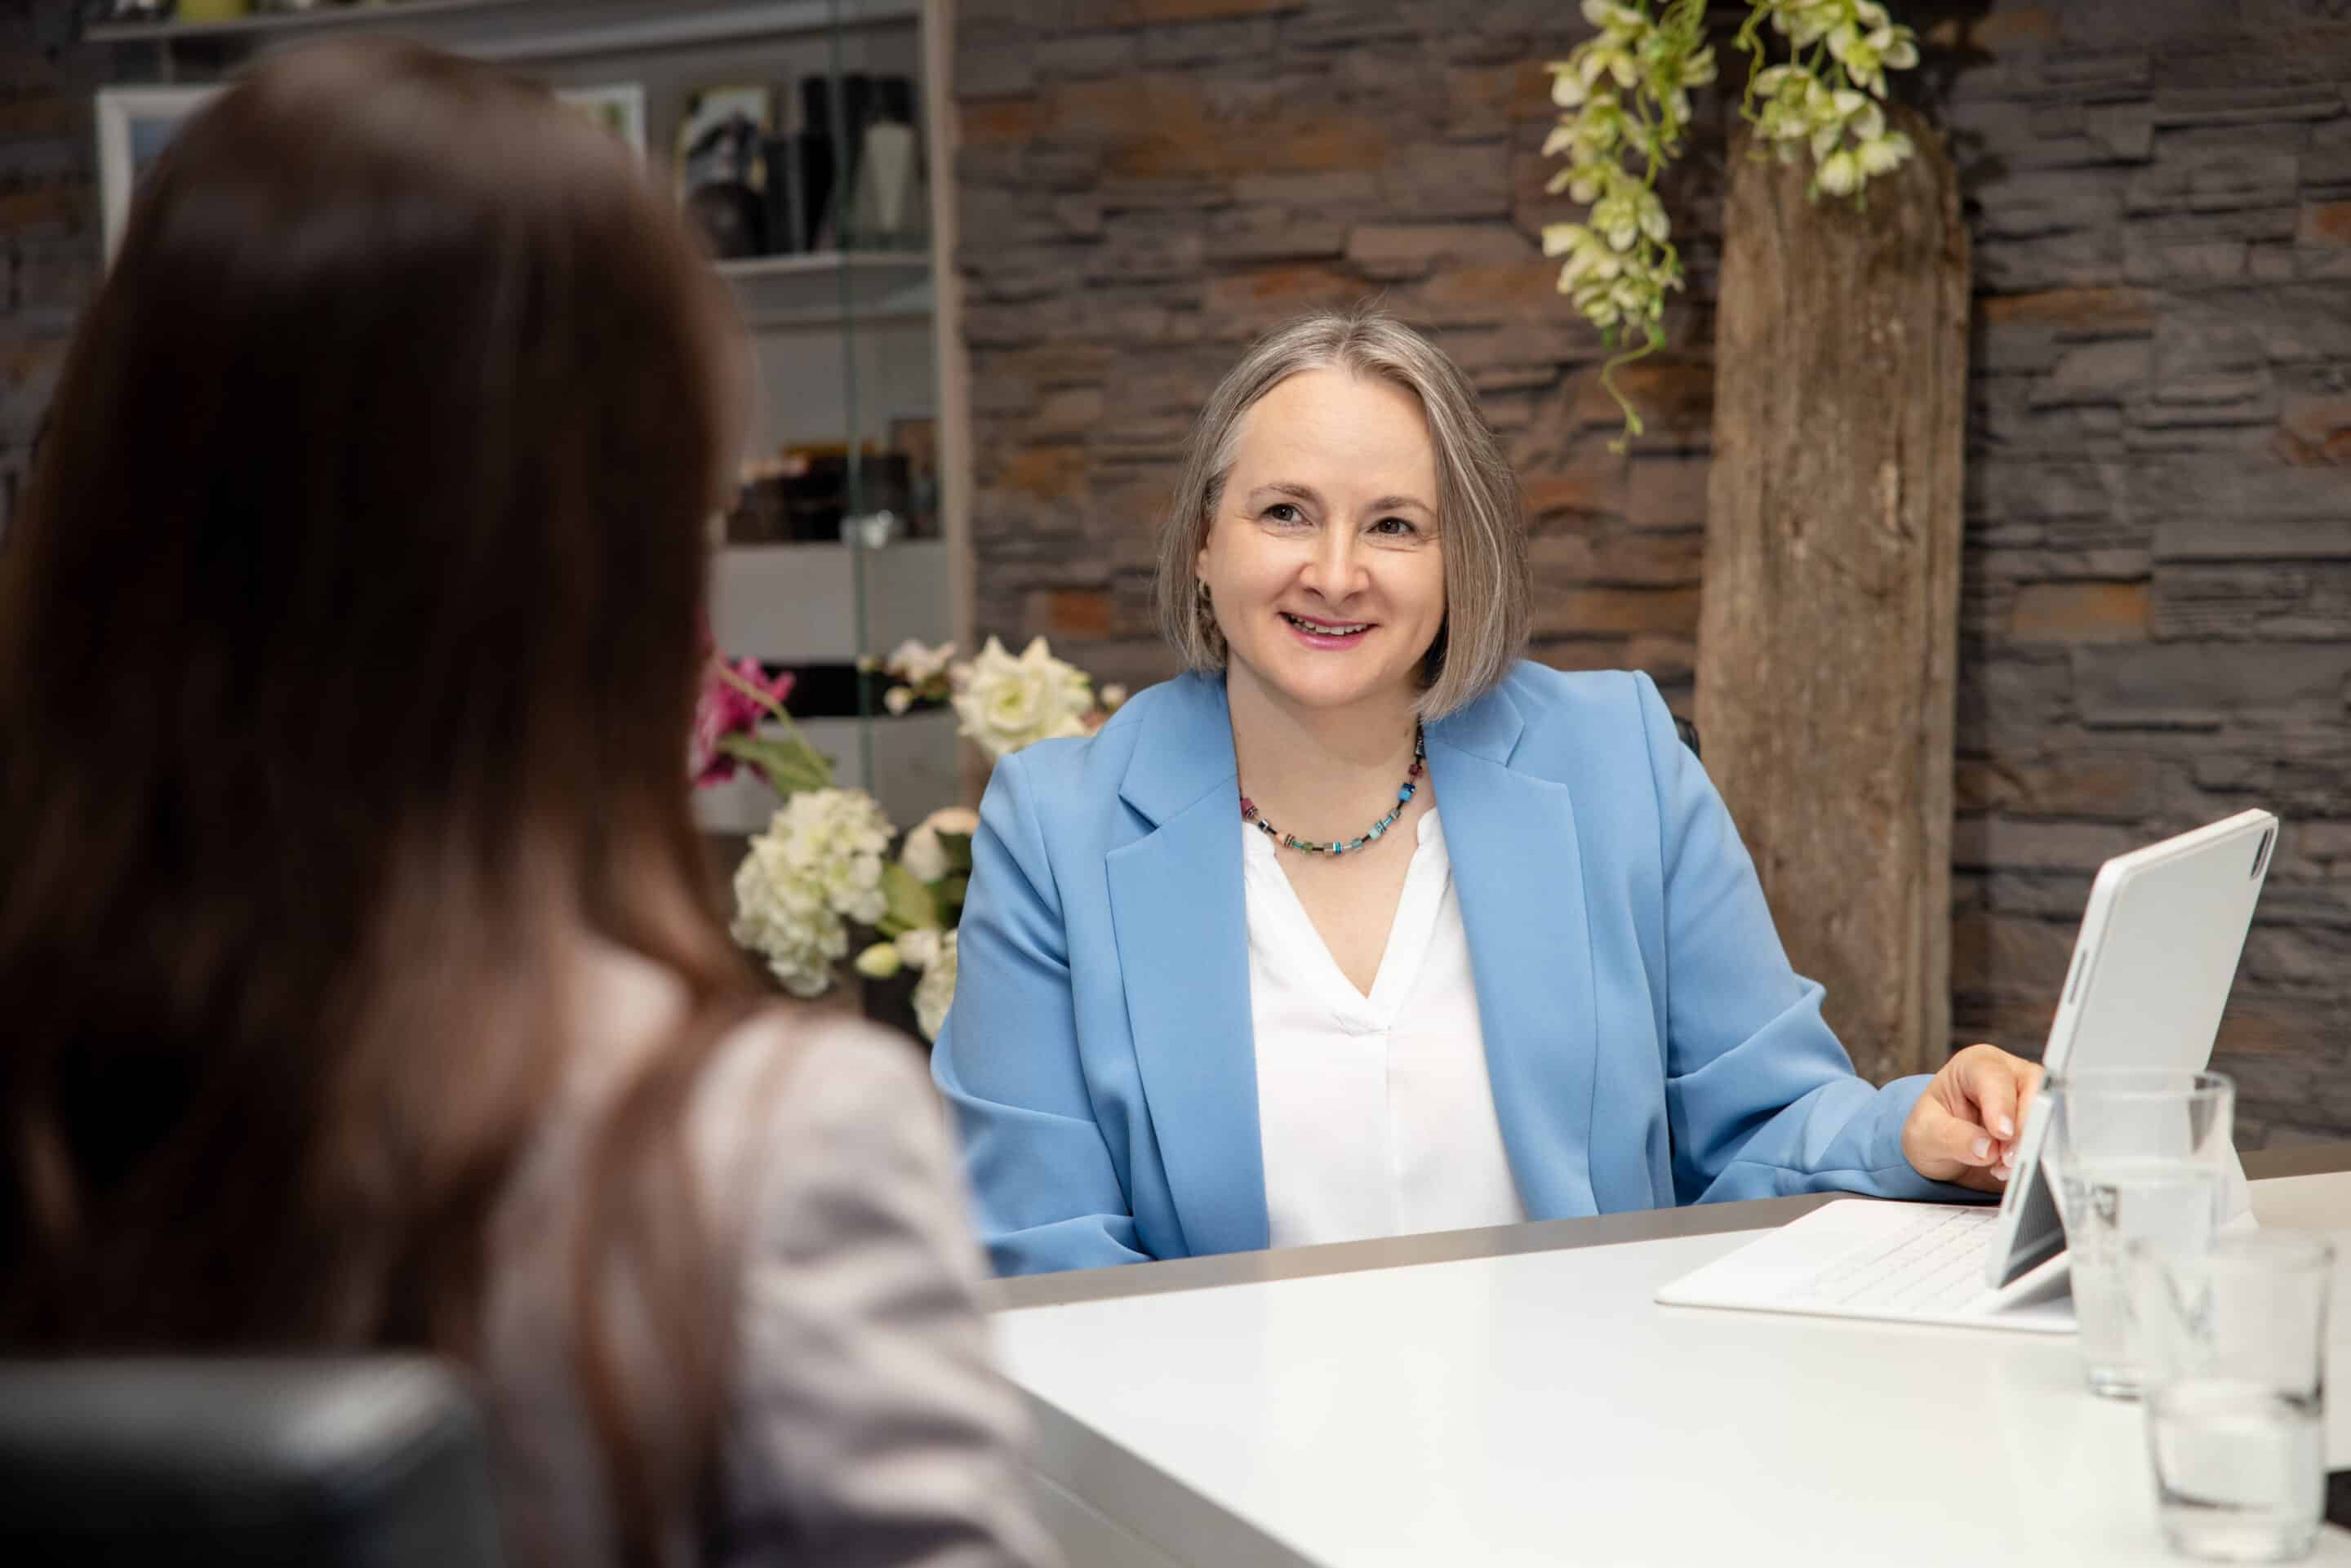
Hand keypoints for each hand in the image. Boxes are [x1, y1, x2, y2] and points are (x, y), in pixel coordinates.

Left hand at [1900, 1043, 2046, 1194]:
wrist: (1943, 1149)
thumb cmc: (1932, 1128)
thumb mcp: (1925, 1133)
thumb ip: (1952, 1137)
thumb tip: (1988, 1148)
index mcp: (1975, 1065)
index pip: (1994, 1076)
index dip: (2001, 1104)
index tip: (2001, 1133)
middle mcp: (2009, 1074)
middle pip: (2034, 1090)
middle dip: (2023, 1128)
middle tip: (2007, 1158)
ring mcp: (2031, 1098)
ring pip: (2051, 1113)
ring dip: (2031, 1145)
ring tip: (2003, 1167)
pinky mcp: (2043, 1124)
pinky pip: (2053, 1138)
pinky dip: (2036, 1157)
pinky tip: (2009, 1169)